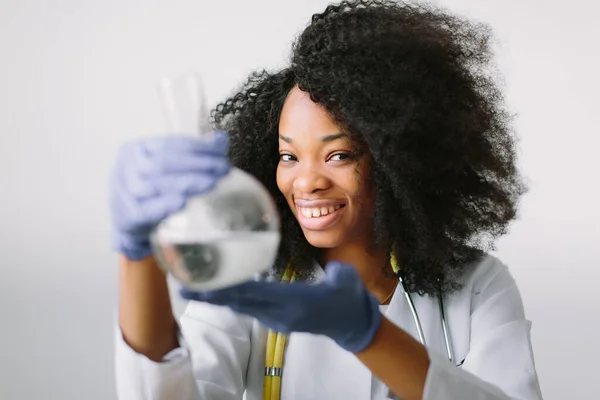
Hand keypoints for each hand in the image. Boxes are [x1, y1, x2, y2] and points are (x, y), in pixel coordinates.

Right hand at [109, 132, 230, 260]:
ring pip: (156, 185)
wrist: (129, 220)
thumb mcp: (169, 167)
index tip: (221, 150)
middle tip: (222, 168)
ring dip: (188, 183)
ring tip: (212, 182)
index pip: (169, 143)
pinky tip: (184, 202)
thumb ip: (192, 153)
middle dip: (198, 164)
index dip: (198, 146)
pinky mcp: (128, 216)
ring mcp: (124, 192)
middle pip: (164, 163)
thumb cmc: (153, 188)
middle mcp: (126, 168)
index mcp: (135, 149)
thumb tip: (220, 139)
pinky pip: (147, 210)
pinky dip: (166, 205)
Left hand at [180, 261, 381, 352]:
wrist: (352, 324)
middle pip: (242, 303)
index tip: (205, 285)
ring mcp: (279, 319)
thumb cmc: (349, 299)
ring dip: (221, 298)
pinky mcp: (279, 320)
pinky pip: (252, 308)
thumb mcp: (347, 280)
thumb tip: (327, 270)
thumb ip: (334, 273)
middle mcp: (283, 314)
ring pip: (244, 307)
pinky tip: (225, 290)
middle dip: (213, 296)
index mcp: (296, 303)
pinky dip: (236, 299)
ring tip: (198, 288)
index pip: (256, 294)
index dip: (229, 289)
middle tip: (185, 288)